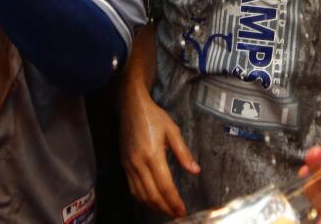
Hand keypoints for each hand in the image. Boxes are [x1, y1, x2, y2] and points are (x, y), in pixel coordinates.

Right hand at [118, 88, 199, 217]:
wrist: (131, 107)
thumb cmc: (153, 116)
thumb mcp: (173, 130)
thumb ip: (183, 153)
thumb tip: (195, 171)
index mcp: (153, 154)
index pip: (165, 185)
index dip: (174, 201)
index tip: (182, 210)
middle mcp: (139, 163)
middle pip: (152, 194)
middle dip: (165, 208)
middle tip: (177, 214)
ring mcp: (129, 165)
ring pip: (141, 194)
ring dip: (154, 206)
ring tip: (166, 210)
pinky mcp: (124, 165)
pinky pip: (132, 188)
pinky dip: (142, 199)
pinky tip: (151, 201)